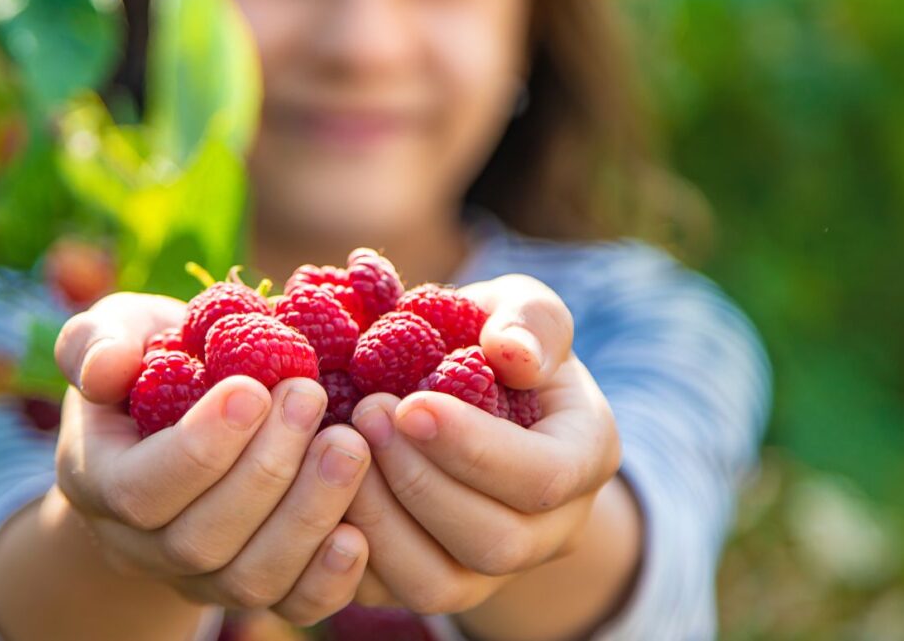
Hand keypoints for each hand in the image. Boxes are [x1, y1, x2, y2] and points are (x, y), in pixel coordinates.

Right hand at [52, 293, 372, 624]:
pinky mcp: (259, 587)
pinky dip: (329, 579)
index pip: (142, 489)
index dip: (200, 448)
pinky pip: (292, 604)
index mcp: (99, 481)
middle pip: (200, 540)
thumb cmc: (153, 358)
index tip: (254, 388)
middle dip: (265, 471)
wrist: (184, 413)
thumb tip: (106, 368)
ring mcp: (201, 577)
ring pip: (249, 578)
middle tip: (310, 396)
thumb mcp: (118, 332)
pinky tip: (360, 530)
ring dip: (307, 515)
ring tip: (350, 446)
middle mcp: (143, 545)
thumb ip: (98, 342)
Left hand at [345, 274, 621, 613]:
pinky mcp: (428, 583)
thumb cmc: (493, 343)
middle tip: (364, 414)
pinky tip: (319, 486)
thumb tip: (511, 353)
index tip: (410, 404)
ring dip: (380, 520)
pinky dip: (346, 548)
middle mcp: (548, 530)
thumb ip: (529, 319)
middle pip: (495, 542)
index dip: (475, 449)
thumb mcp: (521, 309)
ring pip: (438, 586)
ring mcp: (489, 571)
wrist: (464, 393)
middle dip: (419, 482)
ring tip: (339, 449)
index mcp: (584, 458)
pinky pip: (387, 594)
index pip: (544, 478)